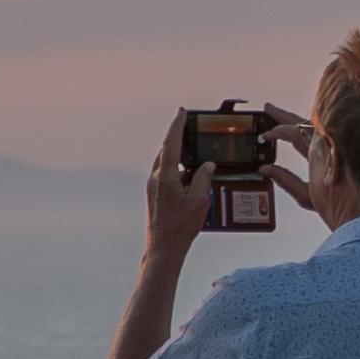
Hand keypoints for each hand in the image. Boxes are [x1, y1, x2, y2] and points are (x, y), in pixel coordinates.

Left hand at [138, 119, 222, 252]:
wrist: (163, 246)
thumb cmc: (181, 226)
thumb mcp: (199, 200)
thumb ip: (203, 178)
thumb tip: (207, 164)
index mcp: (165, 176)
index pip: (171, 143)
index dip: (177, 125)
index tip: (182, 112)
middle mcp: (156, 178)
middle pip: (167, 150)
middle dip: (178, 137)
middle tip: (189, 126)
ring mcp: (153, 186)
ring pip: (165, 162)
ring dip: (177, 153)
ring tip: (192, 148)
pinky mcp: (154, 194)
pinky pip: (165, 174)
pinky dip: (176, 168)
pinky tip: (187, 172)